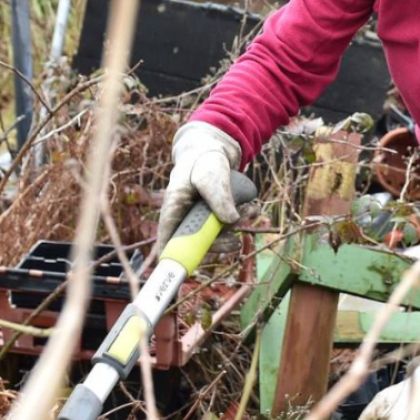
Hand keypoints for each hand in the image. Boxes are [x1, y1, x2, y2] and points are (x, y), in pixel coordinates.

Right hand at [156, 122, 242, 247]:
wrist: (215, 149)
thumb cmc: (205, 161)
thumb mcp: (211, 175)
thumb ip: (219, 197)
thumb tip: (231, 220)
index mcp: (174, 209)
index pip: (168, 239)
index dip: (174, 258)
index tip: (184, 270)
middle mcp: (186, 217)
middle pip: (198, 245)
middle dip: (220, 242)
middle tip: (236, 240)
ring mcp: (201, 218)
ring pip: (217, 236)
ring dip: (237, 227)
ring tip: (251, 210)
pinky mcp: (216, 215)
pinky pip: (229, 226)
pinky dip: (243, 218)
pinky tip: (251, 206)